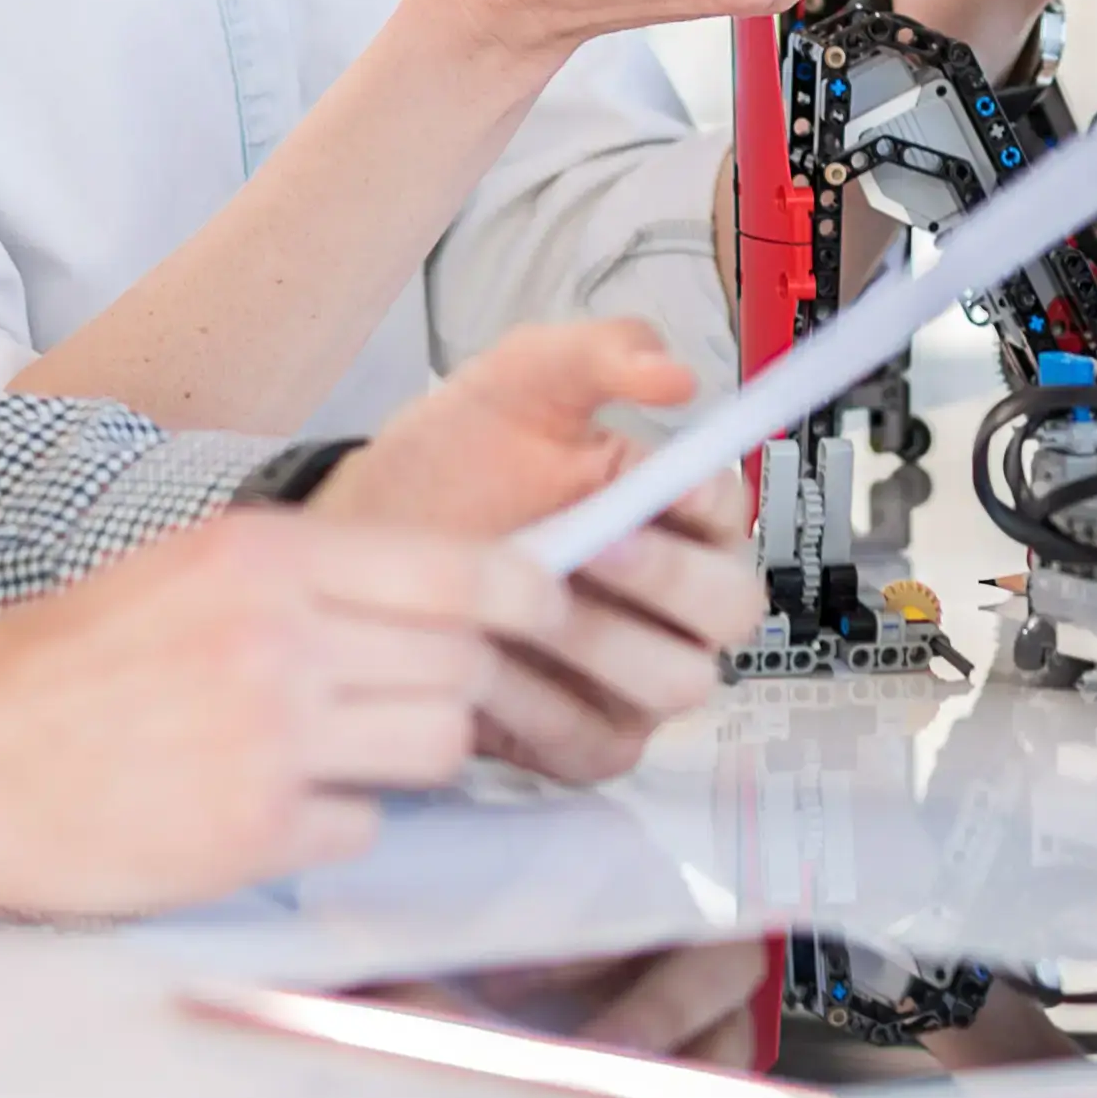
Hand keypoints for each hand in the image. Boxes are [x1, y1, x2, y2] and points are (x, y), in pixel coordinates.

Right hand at [0, 507, 553, 912]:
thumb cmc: (52, 665)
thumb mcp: (185, 570)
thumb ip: (305, 577)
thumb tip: (433, 590)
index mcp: (265, 554)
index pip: (464, 569)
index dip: (529, 595)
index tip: (547, 610)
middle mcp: (281, 636)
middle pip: (466, 662)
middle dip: (454, 685)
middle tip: (404, 698)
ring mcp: (271, 738)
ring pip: (437, 746)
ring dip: (401, 756)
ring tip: (327, 754)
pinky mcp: (251, 832)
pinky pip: (361, 829)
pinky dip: (329, 825)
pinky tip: (260, 808)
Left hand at [327, 318, 767, 780]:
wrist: (364, 539)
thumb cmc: (450, 464)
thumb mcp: (513, 384)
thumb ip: (596, 355)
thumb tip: (674, 372)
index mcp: (673, 511)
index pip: (732, 509)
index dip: (709, 498)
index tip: (662, 482)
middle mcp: (671, 602)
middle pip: (730, 607)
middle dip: (668, 578)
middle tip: (591, 545)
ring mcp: (634, 679)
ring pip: (676, 683)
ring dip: (601, 641)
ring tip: (521, 604)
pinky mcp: (584, 742)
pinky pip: (595, 741)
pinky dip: (542, 704)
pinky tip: (486, 661)